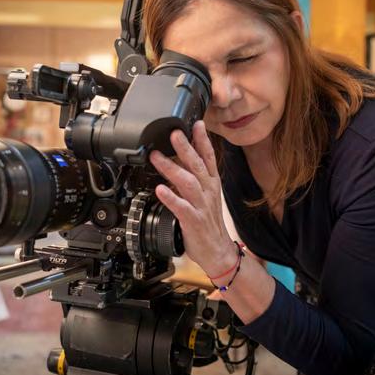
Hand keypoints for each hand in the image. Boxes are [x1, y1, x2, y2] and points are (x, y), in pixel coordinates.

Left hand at [149, 121, 236, 277]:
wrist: (217, 251)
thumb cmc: (207, 222)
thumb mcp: (204, 195)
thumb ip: (193, 176)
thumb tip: (180, 158)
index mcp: (211, 184)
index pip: (208, 157)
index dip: (203, 140)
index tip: (196, 124)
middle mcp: (207, 192)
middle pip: (197, 165)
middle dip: (186, 148)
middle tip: (174, 133)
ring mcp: (201, 206)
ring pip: (188, 182)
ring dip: (172, 168)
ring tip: (157, 157)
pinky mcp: (193, 221)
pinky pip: (181, 207)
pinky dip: (171, 197)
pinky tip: (160, 189)